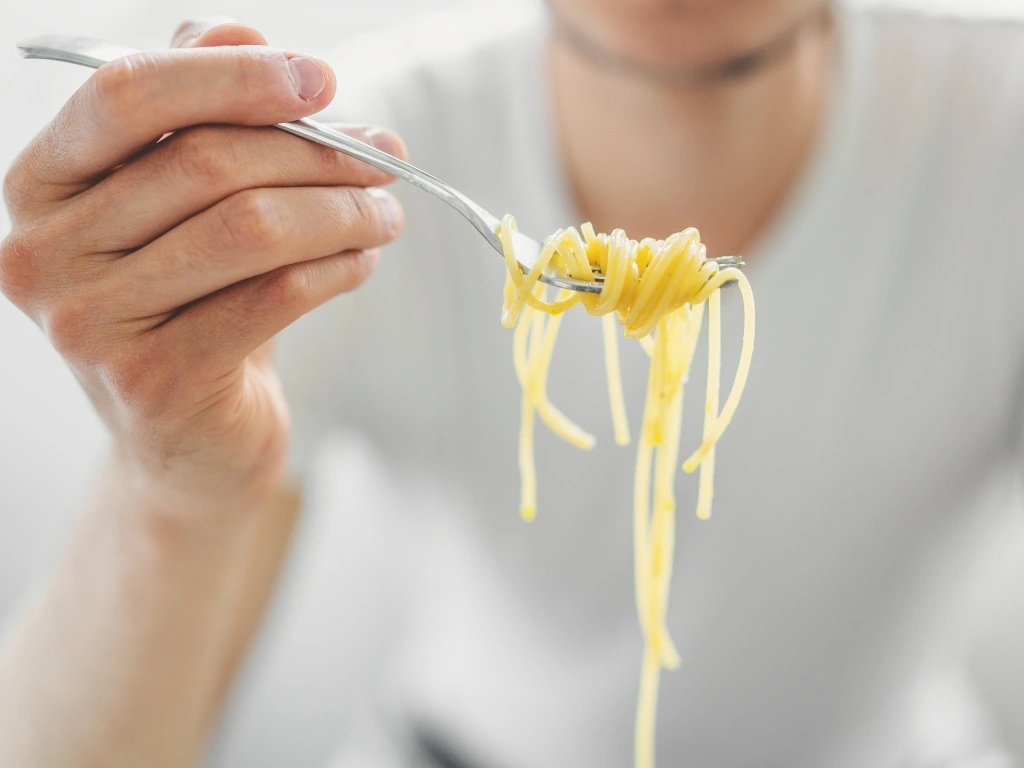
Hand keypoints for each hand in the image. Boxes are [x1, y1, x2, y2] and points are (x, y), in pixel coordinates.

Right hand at [0, 20, 405, 511]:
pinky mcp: (153, 381)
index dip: (234, 78)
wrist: (187, 432)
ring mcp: (90, 324)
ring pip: (248, 229)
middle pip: (204, 164)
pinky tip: (362, 261)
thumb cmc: (190, 301)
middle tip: (385, 159)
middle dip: (317, 153)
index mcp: (41, 184)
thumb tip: (241, 30)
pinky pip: (273, 297)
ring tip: (385, 215)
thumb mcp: (183, 203)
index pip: (126, 95)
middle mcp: (43, 251)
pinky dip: (337, 269)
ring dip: (341, 212)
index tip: (324, 81)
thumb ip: (197, 110)